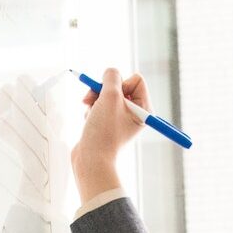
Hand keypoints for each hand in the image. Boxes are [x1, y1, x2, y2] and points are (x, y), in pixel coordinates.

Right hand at [68, 67, 147, 200]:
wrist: (90, 160)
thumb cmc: (103, 131)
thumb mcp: (110, 97)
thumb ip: (111, 77)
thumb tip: (110, 73)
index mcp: (145, 109)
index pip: (136, 79)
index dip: (121, 83)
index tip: (112, 97)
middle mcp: (135, 114)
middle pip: (119, 86)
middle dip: (103, 91)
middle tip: (92, 100)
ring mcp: (120, 119)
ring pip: (106, 95)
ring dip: (95, 101)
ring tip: (90, 114)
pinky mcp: (106, 124)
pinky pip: (98, 106)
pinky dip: (91, 110)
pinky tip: (88, 121)